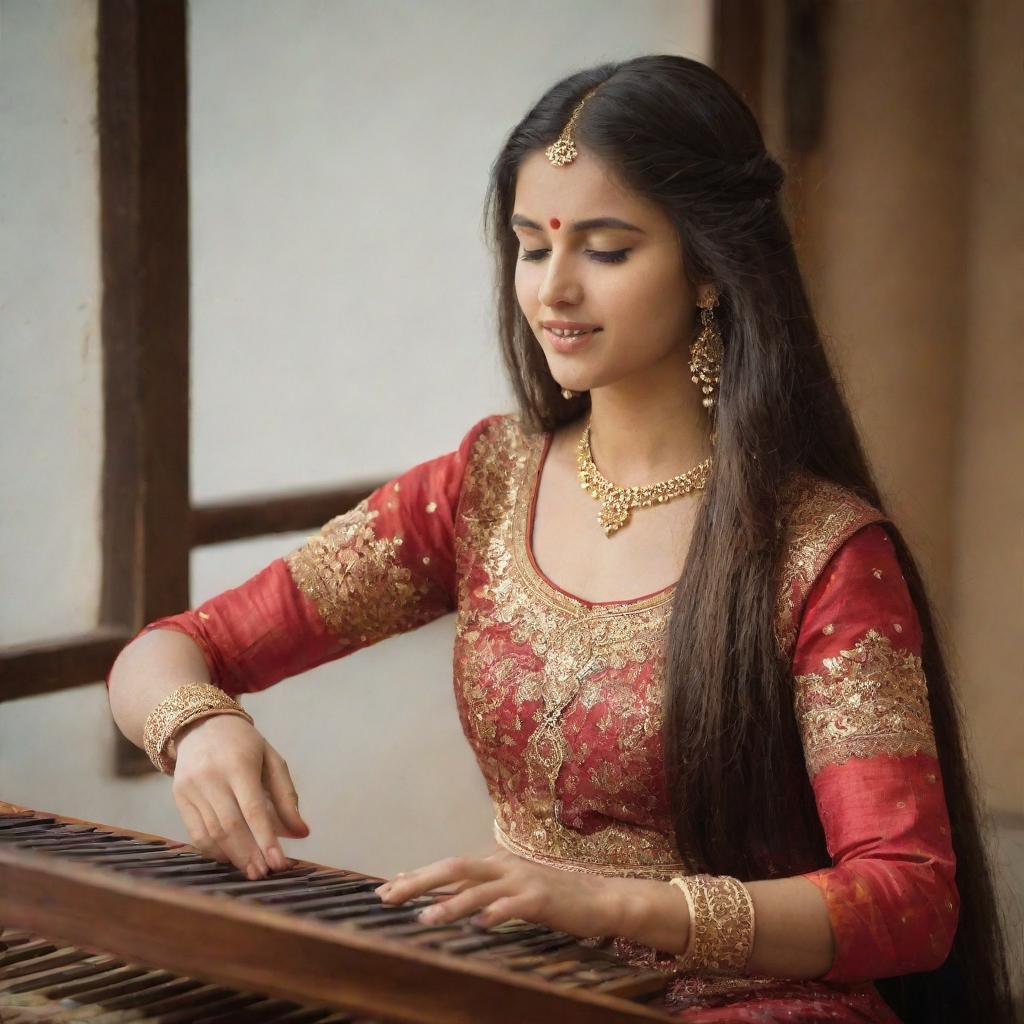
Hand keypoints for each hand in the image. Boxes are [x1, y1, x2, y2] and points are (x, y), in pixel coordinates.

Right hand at [170, 714, 309, 879]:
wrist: (201, 724)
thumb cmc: (245, 745)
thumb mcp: (272, 761)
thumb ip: (287, 798)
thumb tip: (303, 833)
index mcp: (239, 764)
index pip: (253, 809)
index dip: (266, 839)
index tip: (278, 863)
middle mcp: (211, 776)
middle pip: (230, 825)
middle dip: (248, 854)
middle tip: (264, 874)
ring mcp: (191, 787)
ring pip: (211, 832)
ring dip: (232, 856)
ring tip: (251, 871)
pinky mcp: (178, 797)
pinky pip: (196, 832)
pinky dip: (213, 850)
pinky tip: (230, 858)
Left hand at [374, 848, 623, 936]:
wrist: (598, 899)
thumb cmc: (550, 898)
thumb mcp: (508, 889)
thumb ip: (476, 889)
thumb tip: (436, 893)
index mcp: (494, 864)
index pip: (447, 867)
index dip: (415, 876)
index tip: (383, 888)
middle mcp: (504, 867)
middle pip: (455, 869)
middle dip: (419, 881)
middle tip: (388, 896)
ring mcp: (523, 881)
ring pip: (480, 889)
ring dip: (451, 903)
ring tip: (425, 917)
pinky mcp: (542, 899)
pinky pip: (514, 906)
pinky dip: (496, 914)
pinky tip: (481, 925)